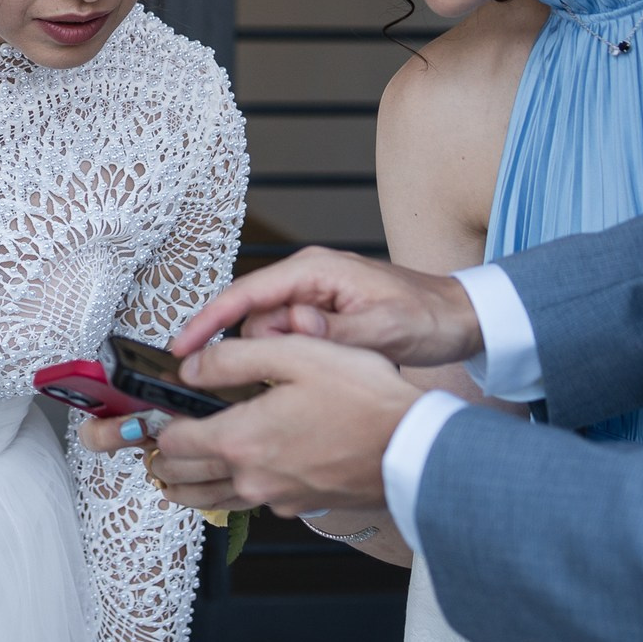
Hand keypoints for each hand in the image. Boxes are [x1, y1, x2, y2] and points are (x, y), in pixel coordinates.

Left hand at [148, 335, 423, 514]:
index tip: (146, 416)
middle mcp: (251, 477)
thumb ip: (232, 359)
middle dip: (160, 461)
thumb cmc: (363, 398)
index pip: (173, 442)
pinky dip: (230, 493)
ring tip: (172, 475)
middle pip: (184, 478)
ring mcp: (276, 498)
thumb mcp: (295, 354)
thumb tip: (189, 369)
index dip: (154, 426)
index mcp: (240, 439)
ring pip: (212, 499)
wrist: (416, 450)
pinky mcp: (301, 506)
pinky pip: (251, 503)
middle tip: (146, 450)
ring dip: (187, 486)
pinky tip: (236, 477)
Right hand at [172, 247, 481, 367]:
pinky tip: (328, 370)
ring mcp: (312, 297)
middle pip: (254, 321)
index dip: (208, 322)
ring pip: (271, 336)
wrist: (460, 317)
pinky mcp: (320, 316)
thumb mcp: (385, 328)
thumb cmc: (427, 316)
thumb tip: (296, 331)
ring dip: (291, 359)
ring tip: (337, 366)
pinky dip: (300, 360)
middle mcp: (306, 279)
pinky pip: (291, 341)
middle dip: (269, 353)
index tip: (182, 350)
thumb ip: (336, 333)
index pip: (244, 294)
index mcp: (314, 271)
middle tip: (315, 367)